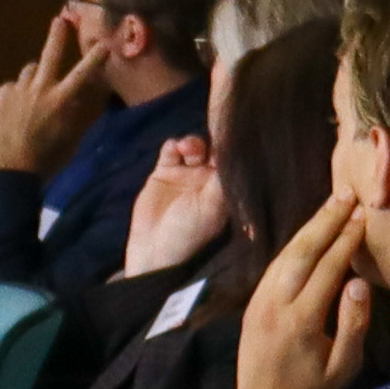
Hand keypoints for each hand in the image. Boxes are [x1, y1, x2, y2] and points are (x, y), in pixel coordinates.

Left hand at [0, 10, 114, 175]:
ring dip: (33, 79)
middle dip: (57, 35)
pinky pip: (11, 88)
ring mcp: (18, 90)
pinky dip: (14, 96)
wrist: (10, 168)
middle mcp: (40, 89)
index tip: (104, 44)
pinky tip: (13, 113)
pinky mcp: (1, 95)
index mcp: (61, 100)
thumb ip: (73, 114)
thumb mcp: (68, 138)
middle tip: (60, 20)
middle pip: (50, 55)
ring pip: (29, 72)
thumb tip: (77, 99)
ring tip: (31, 97)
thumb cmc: (45, 160)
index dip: (94, 58)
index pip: (82, 73)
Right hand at [117, 128, 225, 280]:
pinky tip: (175, 149)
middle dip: (212, 143)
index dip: (231, 149)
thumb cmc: (190, 233)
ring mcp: (186, 175)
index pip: (231, 162)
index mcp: (224, 189)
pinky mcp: (164, 173)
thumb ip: (222, 179)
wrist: (155, 250)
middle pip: (213, 150)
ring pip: (193, 147)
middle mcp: (207, 180)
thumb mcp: (212, 207)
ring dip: (192, 143)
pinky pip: (170, 150)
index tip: (232, 138)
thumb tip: (234, 151)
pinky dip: (173, 145)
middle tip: (206, 146)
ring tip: (188, 148)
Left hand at [228, 188, 384, 388]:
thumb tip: (359, 283)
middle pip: (302, 251)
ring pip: (284, 254)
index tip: (363, 215)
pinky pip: (273, 266)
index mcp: (301, 319)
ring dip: (307, 228)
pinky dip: (292, 245)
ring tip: (330, 205)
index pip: (328, 266)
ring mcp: (259, 302)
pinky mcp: (251, 305)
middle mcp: (275, 304)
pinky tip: (306, 235)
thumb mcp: (343, 369)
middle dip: (325, 220)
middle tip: (345, 194)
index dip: (346, 238)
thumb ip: (353, 324)